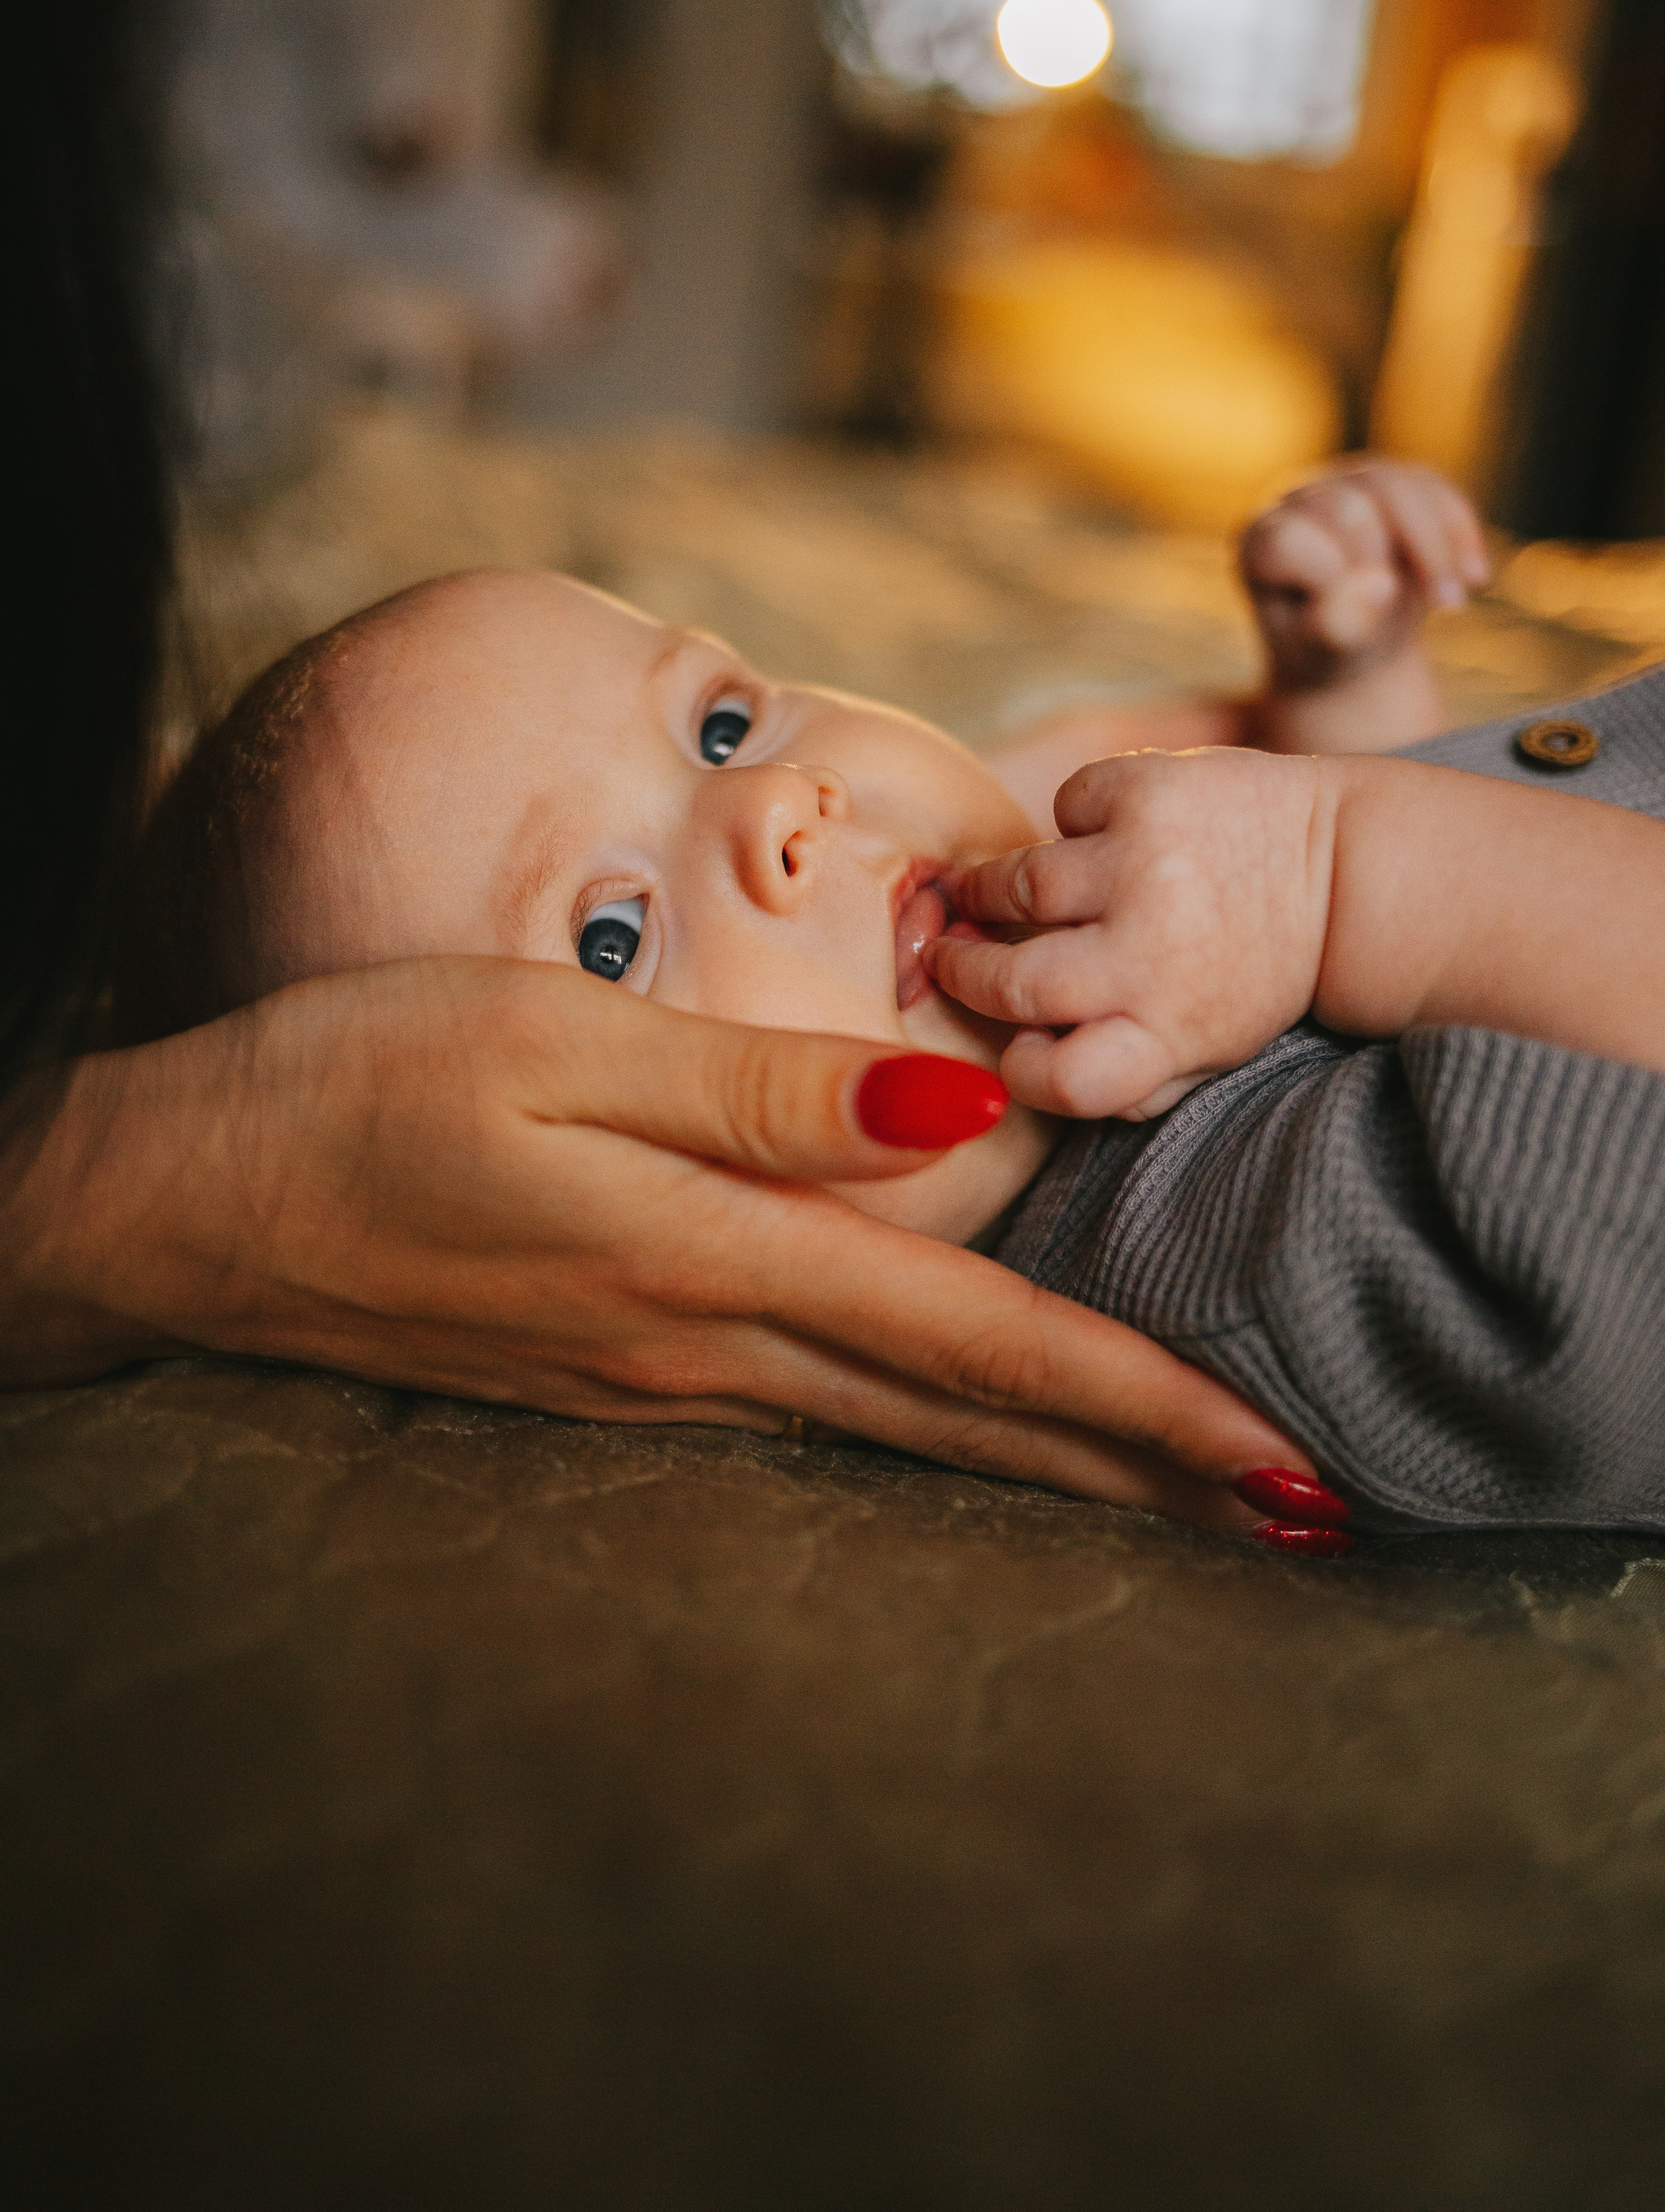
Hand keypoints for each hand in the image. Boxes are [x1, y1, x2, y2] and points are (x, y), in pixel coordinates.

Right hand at [0, 956, 1306, 1526]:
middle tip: (1311, 1517)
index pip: (979, 1348)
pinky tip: (973, 1429)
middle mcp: (708, 1345)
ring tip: (1188, 1492)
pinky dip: (936, 1434)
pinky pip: (817, 1412)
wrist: (191, 1200)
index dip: (1146, 1405)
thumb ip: (764, 1091)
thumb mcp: (561, 1044)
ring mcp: (660, 1377)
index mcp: (715, 1257)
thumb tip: (963, 1114)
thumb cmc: (365, 1083)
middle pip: (970, 1423)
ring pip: (905, 1434)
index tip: (1289, 1463)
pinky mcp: (614, 1370)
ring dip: (1060, 1467)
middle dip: (1149, 1472)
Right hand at [932, 749, 1334, 1119]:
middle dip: (965, 968)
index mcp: (1170, 1031)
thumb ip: (1128, 1080)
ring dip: (992, 888)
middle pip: (1012, 984)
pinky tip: (1107, 832)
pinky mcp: (1151, 787)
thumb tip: (1024, 1069)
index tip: (1013, 1046)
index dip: (1021, 1071)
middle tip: (952, 954)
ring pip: (1016, 883)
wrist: (1347, 866)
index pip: (1062, 1081)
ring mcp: (1149, 864)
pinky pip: (1066, 804)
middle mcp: (1155, 954)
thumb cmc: (1254, 969)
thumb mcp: (1211, 1049)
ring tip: (994, 890)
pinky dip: (1075, 817)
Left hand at [1240, 457, 1486, 712]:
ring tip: (1452, 605)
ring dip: (1433, 548)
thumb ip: (1335, 625)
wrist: (1356, 648)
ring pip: (1395, 484)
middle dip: (1382, 566)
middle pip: (1347, 509)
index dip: (1331, 581)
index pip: (1291, 541)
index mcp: (1260, 543)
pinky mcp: (1392, 479)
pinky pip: (1432, 485)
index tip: (1353, 627)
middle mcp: (1296, 501)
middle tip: (1390, 621)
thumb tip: (1377, 585)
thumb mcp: (1322, 654)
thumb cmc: (1326, 652)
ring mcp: (1346, 482)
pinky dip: (1459, 532)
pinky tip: (1475, 578)